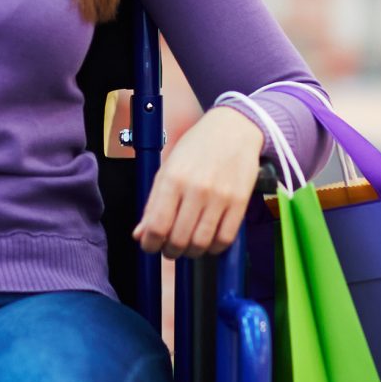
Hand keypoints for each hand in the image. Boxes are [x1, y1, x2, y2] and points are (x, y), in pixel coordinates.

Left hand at [135, 105, 263, 258]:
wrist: (233, 129)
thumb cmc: (197, 148)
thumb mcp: (168, 169)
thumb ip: (153, 204)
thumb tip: (140, 234)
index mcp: (173, 179)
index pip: (157, 226)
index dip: (150, 244)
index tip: (150, 246)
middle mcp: (196, 189)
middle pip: (179, 240)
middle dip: (170, 251)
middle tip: (170, 248)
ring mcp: (220, 196)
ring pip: (201, 243)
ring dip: (191, 252)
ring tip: (189, 245)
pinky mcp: (240, 202)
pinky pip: (225, 239)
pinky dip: (214, 248)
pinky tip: (209, 241)